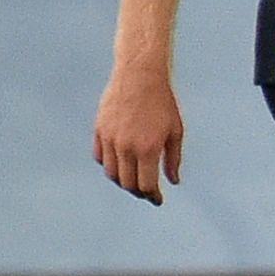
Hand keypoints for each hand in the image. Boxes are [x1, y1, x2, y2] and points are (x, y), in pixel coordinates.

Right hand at [92, 65, 183, 204]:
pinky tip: (120, 165)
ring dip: (122, 181)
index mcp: (147, 149)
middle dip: (138, 191)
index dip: (152, 196)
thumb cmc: (163, 103)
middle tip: (147, 192)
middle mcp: (126, 147)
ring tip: (134, 180)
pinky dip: (109, 165)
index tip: (157, 199)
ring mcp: (110, 139)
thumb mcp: (175, 131)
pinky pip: (99, 157)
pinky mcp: (99, 130)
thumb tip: (172, 181)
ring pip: (111, 172)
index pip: (146, 184)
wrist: (140, 75)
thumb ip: (173, 159)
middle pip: (127, 182)